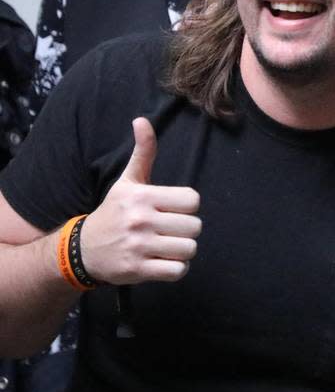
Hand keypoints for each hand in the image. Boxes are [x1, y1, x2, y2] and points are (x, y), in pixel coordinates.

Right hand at [80, 118, 200, 283]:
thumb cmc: (114, 212)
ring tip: (167, 246)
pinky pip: (178, 271)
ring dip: (183, 251)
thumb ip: (143, 153)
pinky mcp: (137, 270)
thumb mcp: (127, 181)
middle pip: (195, 226)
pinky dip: (176, 269)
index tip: (173, 209)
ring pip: (189, 249)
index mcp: (142, 196)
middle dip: (187, 230)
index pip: (193, 200)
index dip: (188, 206)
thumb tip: (141, 120)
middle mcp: (140, 220)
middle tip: (171, 230)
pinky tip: (163, 262)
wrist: (83, 249)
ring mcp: (138, 246)